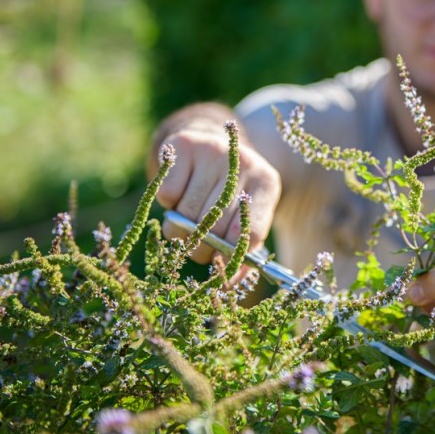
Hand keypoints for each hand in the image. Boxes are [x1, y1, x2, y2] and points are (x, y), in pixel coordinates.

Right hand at [154, 128, 280, 269]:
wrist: (215, 148)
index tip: (218, 265)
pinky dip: (168, 203)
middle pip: (215, 226)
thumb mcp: (247, 218)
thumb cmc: (232, 196)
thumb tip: (225, 287)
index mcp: (267, 184)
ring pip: (187, 214)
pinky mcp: (184, 146)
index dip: (232, 255)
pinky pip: (168, 195)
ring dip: (181, 228)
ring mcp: (214, 151)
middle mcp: (244, 163)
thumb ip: (242, 254)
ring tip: (189, 221)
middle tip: (199, 247)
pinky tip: (180, 193)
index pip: (251, 231)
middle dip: (202, 248)